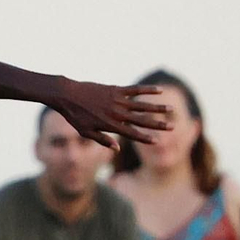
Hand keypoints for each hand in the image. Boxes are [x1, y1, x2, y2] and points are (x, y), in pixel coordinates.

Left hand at [49, 79, 172, 151]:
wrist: (67, 96)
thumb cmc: (75, 116)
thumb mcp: (86, 132)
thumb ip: (103, 140)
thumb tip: (118, 149)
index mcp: (110, 125)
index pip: (131, 133)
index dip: (145, 138)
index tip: (157, 141)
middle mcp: (116, 113)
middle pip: (141, 120)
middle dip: (157, 124)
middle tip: (172, 127)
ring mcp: (117, 100)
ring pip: (141, 104)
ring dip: (157, 107)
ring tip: (171, 109)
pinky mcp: (115, 90)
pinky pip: (135, 90)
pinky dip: (147, 90)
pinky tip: (159, 91)